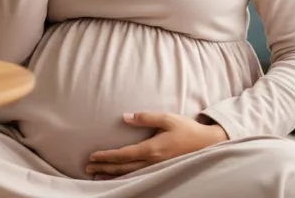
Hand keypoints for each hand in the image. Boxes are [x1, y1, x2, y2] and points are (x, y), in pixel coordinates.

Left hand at [86, 112, 228, 179]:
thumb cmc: (186, 129)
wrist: (207, 144)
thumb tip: (125, 117)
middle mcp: (152, 162)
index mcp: (152, 149)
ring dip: (111, 175)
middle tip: (88, 167)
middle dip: (104, 167)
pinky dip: (124, 177)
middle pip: (123, 167)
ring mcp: (156, 168)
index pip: (124, 155)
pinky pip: (138, 176)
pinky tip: (117, 177)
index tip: (93, 156)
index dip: (107, 156)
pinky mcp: (160, 170)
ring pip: (129, 175)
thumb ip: (145, 117)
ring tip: (97, 175)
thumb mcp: (167, 118)